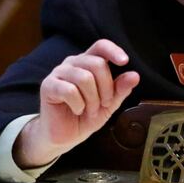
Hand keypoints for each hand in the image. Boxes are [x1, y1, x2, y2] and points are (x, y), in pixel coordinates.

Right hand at [13, 39, 139, 167]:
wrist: (65, 136)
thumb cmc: (86, 116)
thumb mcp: (109, 104)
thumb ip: (120, 89)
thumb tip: (135, 75)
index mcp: (88, 62)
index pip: (101, 46)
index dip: (113, 50)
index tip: (124, 62)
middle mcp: (73, 63)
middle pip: (97, 64)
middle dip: (106, 88)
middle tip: (103, 105)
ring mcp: (59, 72)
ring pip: (85, 78)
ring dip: (92, 100)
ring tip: (90, 110)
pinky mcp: (48, 86)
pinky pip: (70, 90)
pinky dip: (78, 104)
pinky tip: (77, 110)